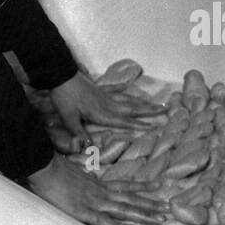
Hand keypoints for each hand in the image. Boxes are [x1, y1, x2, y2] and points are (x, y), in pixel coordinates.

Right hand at [26, 154, 165, 224]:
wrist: (43, 167)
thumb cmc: (54, 171)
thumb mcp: (74, 175)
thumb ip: (84, 181)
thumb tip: (88, 183)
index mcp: (99, 185)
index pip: (126, 185)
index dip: (143, 186)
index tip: (158, 186)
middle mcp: (101, 193)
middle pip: (131, 199)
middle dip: (150, 205)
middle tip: (168, 209)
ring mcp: (94, 202)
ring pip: (124, 209)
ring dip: (143, 215)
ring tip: (160, 219)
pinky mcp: (83, 211)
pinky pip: (102, 221)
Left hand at [48, 71, 166, 152]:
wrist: (59, 75)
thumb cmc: (63, 97)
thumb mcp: (68, 118)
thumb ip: (79, 132)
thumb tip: (88, 148)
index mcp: (101, 113)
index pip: (123, 121)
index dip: (138, 125)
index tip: (153, 127)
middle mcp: (107, 104)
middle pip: (131, 109)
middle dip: (149, 111)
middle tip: (165, 110)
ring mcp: (104, 95)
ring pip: (127, 99)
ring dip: (141, 102)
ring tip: (154, 102)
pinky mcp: (98, 88)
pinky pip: (114, 89)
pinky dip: (123, 88)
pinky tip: (129, 86)